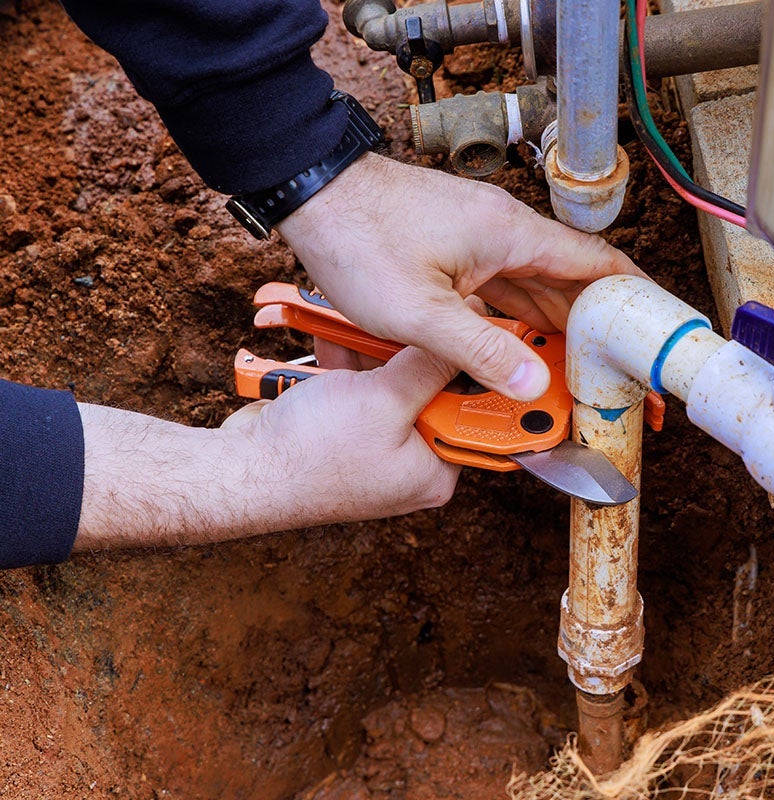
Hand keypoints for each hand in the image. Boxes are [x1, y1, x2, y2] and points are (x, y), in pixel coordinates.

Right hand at [75, 346, 459, 549]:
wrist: (240, 470)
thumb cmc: (313, 451)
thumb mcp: (387, 399)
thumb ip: (433, 364)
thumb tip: (474, 333)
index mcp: (436, 473)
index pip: (473, 414)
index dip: (471, 369)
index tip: (471, 332)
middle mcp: (413, 465)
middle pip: (432, 392)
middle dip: (411, 353)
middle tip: (407, 323)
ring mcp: (378, 448)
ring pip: (393, 383)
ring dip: (375, 352)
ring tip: (363, 326)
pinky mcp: (347, 431)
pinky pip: (361, 388)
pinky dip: (348, 363)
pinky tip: (335, 338)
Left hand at [276, 152, 645, 400]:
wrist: (310, 192)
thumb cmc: (358, 239)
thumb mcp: (418, 312)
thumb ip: (479, 350)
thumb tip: (533, 382)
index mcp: (510, 236)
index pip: (596, 264)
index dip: (632, 298)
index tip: (654, 330)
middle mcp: (504, 231)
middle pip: (570, 281)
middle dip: (596, 327)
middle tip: (616, 371)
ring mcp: (480, 237)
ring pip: (536, 286)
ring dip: (556, 325)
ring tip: (577, 369)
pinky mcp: (457, 246)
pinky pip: (503, 285)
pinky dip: (519, 315)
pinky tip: (522, 344)